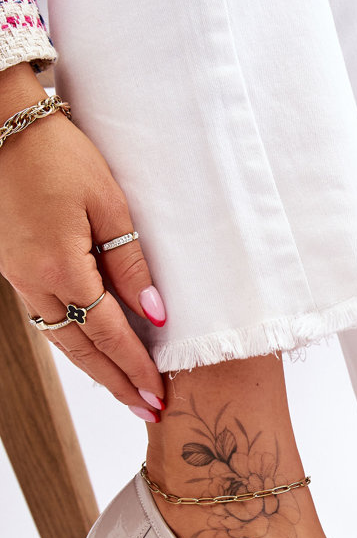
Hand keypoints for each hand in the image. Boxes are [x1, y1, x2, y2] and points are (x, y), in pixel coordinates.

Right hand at [0, 64, 165, 417]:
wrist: (1, 126)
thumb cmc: (59, 156)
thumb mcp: (109, 203)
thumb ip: (131, 262)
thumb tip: (154, 314)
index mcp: (61, 268)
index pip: (108, 333)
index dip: (136, 367)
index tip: (159, 394)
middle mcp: (34, 282)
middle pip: (81, 350)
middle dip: (117, 384)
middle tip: (149, 411)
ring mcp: (18, 278)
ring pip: (60, 339)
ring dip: (95, 370)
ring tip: (127, 392)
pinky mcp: (13, 269)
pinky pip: (46, 319)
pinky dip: (73, 342)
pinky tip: (94, 353)